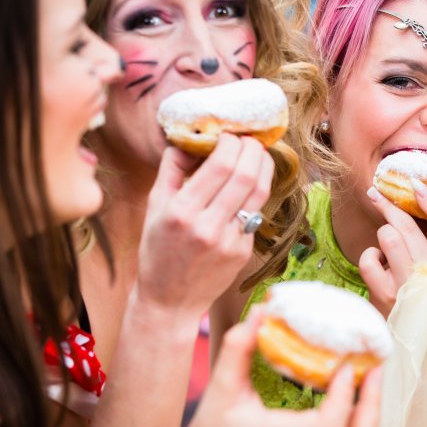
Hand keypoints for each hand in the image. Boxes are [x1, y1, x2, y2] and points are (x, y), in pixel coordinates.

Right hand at [136, 135, 273, 318]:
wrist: (169, 301)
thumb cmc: (158, 249)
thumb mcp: (154, 206)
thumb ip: (172, 169)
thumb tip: (191, 139)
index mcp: (180, 212)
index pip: (220, 166)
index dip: (232, 144)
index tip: (231, 134)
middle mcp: (207, 226)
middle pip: (245, 175)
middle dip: (253, 150)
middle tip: (251, 139)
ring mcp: (229, 241)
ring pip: (259, 193)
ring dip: (264, 167)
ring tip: (259, 154)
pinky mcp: (243, 252)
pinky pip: (256, 214)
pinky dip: (256, 193)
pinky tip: (252, 183)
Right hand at [191, 308, 382, 426]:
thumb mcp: (223, 392)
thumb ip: (239, 350)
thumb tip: (262, 311)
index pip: (334, 416)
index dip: (346, 390)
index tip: (349, 364)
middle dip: (371, 400)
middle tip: (377, 367)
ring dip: (367, 412)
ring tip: (370, 381)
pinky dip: (353, 422)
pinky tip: (350, 403)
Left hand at [358, 179, 426, 316]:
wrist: (413, 333)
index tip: (417, 184)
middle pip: (408, 227)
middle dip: (389, 205)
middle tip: (377, 193)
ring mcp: (408, 286)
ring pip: (387, 237)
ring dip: (383, 236)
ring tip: (387, 245)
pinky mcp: (385, 295)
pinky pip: (369, 258)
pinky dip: (371, 256)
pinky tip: (380, 265)